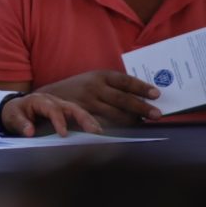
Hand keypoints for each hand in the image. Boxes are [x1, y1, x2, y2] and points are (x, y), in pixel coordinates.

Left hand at [0, 92, 102, 136]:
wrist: (16, 108)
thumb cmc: (15, 113)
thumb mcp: (13, 116)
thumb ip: (21, 124)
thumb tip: (30, 132)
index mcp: (40, 100)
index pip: (52, 109)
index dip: (59, 121)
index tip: (63, 134)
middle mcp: (53, 101)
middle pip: (71, 107)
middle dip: (83, 118)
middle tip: (94, 130)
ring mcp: (61, 106)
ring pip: (78, 110)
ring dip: (89, 120)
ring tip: (99, 132)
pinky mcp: (64, 113)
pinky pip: (78, 116)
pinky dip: (87, 123)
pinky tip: (96, 133)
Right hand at [40, 70, 160, 126]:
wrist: (48, 96)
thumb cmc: (78, 88)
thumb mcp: (94, 80)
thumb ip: (112, 86)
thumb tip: (140, 94)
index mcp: (100, 75)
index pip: (125, 80)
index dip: (141, 87)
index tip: (156, 94)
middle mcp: (94, 87)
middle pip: (122, 98)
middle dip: (141, 107)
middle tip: (157, 114)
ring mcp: (88, 102)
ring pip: (114, 113)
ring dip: (131, 119)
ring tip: (144, 123)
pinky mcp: (82, 116)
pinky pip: (103, 123)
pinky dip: (116, 127)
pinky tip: (126, 131)